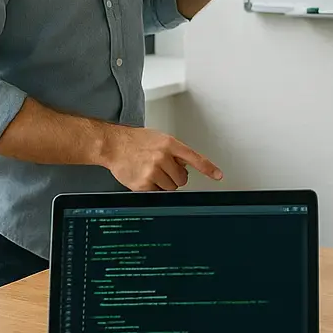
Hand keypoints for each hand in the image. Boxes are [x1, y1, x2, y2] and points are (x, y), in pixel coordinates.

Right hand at [101, 126, 222, 191]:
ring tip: (151, 171)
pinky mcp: (143, 184)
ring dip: (164, 183)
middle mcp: (162, 157)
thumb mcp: (160, 139)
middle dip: (175, 176)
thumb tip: (188, 165)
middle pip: (182, 179)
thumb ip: (175, 151)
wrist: (113, 145)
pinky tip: (144, 178)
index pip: (194, 158)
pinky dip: (153, 189)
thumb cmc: (136, 141)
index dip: (208, 169)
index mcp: (169, 144)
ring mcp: (152, 171)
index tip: (218, 176)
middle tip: (163, 169)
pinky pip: (158, 193)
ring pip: (171, 188)